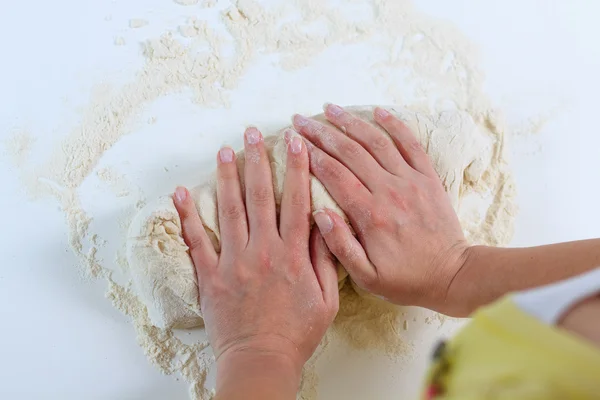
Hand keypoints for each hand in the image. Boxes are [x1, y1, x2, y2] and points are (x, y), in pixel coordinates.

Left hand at [173, 127, 338, 396]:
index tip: (295, 142)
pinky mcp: (211, 276)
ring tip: (224, 150)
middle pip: (260, 196)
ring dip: (226, 177)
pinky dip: (186, 216)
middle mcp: (262, 251)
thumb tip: (324, 223)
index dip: (297, 168)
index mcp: (292, 255)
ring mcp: (233, 262)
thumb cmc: (297, 333)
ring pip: (229, 210)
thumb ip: (326, 259)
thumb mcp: (327, 299)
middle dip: (258, 160)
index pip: (296, 201)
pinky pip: (196, 242)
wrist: (261, 361)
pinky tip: (180, 193)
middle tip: (252, 132)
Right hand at [292, 104, 468, 313]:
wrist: (452, 276)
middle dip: (322, 133)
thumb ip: (340, 246)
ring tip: (330, 108)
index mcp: (370, 215)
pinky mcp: (428, 178)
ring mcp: (410, 181)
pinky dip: (394, 124)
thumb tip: (318, 214)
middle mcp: (389, 191)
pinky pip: (410, 144)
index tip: (294, 141)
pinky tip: (378, 110)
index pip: (334, 175)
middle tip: (301, 119)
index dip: (311, 155)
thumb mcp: (367, 277)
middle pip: (350, 152)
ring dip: (351, 122)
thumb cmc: (406, 279)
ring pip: (376, 142)